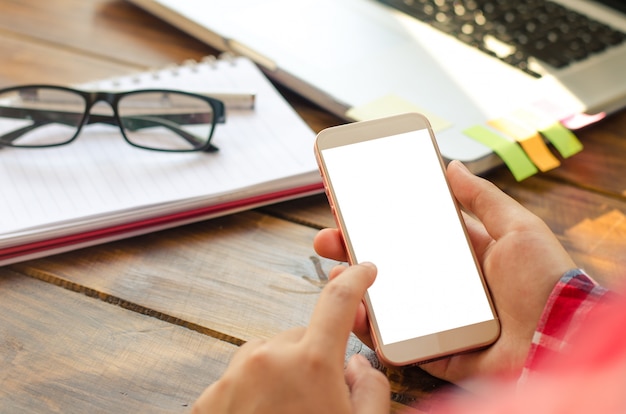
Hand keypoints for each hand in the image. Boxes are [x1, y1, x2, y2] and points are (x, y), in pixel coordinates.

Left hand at [193, 263, 389, 413]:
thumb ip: (370, 386)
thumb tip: (353, 364)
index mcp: (310, 361)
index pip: (338, 301)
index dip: (356, 280)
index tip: (363, 269)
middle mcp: (267, 358)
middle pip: (300, 337)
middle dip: (314, 357)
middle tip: (320, 399)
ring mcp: (233, 377)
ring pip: (268, 356)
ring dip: (282, 374)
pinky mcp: (209, 398)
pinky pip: (240, 379)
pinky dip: (254, 393)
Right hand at [313, 160, 576, 384]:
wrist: (560, 340)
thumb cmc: (544, 281)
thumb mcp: (517, 227)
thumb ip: (483, 198)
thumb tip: (453, 165)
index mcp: (462, 256)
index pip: (411, 234)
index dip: (381, 221)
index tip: (353, 207)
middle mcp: (444, 285)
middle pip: (389, 265)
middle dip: (354, 250)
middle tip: (328, 238)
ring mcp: (435, 318)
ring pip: (384, 301)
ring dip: (353, 287)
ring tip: (335, 274)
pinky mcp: (434, 349)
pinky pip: (396, 341)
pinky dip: (371, 329)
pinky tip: (355, 310)